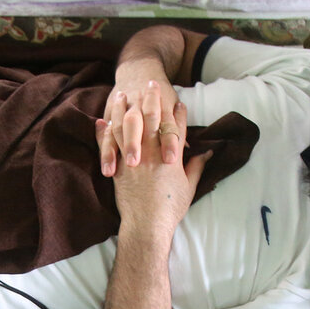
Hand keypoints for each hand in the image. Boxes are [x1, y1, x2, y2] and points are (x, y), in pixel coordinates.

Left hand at [96, 83, 210, 232]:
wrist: (147, 225)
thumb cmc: (171, 208)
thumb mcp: (189, 187)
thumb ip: (196, 166)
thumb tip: (207, 153)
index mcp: (172, 156)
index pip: (177, 127)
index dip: (178, 112)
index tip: (177, 100)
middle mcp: (152, 152)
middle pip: (153, 118)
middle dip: (153, 98)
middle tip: (153, 83)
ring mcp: (134, 158)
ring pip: (128, 125)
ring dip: (125, 108)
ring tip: (123, 94)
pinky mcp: (119, 168)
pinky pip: (110, 144)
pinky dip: (105, 131)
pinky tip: (102, 119)